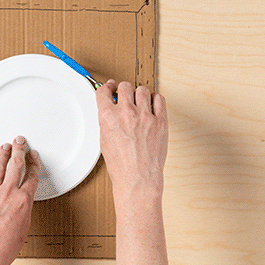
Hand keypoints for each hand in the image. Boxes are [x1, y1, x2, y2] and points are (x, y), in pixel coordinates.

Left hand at [0, 136, 39, 264]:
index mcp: (23, 201)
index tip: (33, 157)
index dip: (34, 164)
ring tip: (4, 146)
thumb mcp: (24, 228)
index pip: (31, 176)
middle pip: (16, 165)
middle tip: (20, 141)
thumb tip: (23, 200)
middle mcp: (7, 194)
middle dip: (19, 150)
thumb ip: (24, 209)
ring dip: (2, 155)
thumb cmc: (4, 248)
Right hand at [96, 81, 167, 202]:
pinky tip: (152, 106)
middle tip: (126, 95)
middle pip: (125, 86)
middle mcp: (126, 113)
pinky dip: (155, 100)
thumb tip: (111, 110)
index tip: (111, 87)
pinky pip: (159, 99)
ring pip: (142, 90)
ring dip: (140, 94)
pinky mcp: (160, 121)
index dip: (107, 87)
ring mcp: (145, 116)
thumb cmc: (121, 165)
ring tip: (140, 102)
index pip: (104, 91)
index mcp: (108, 117)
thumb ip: (107, 121)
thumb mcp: (105, 140)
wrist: (138, 178)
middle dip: (124, 90)